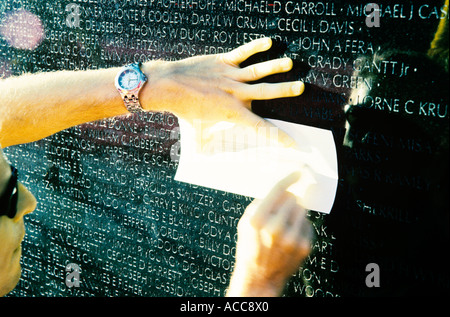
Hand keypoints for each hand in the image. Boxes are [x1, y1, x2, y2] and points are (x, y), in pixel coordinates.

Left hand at [142, 38, 303, 147]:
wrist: (169, 87)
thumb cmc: (184, 111)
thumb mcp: (198, 131)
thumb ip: (207, 143)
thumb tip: (207, 158)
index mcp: (232, 113)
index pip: (260, 127)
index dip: (278, 136)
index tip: (293, 142)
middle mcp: (235, 94)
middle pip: (265, 92)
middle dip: (285, 91)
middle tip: (301, 88)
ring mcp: (229, 76)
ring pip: (257, 72)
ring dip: (274, 67)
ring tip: (290, 63)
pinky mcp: (222, 62)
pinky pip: (241, 53)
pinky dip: (254, 47)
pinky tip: (268, 42)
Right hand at [227, 172, 312, 296]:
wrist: (259, 277)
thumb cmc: (250, 246)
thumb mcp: (245, 223)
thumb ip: (260, 203)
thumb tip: (281, 188)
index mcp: (257, 220)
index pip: (278, 190)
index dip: (289, 178)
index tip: (298, 171)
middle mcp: (275, 228)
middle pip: (292, 198)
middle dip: (288, 200)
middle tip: (282, 208)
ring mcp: (291, 238)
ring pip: (301, 209)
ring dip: (294, 212)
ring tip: (284, 225)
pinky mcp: (304, 245)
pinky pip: (306, 224)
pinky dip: (299, 226)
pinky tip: (289, 236)